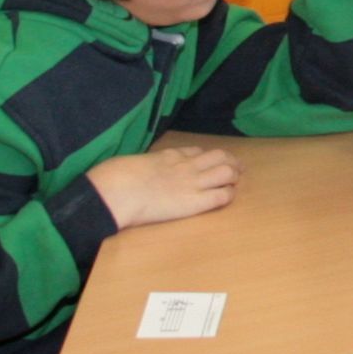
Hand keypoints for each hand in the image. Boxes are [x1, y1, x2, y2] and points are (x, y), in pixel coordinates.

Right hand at [87, 146, 241, 229]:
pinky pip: (221, 196)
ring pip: (226, 172)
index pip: (197, 151)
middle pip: (220, 156)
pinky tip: (227, 197)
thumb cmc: (117, 176)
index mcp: (170, 154)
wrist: (119, 190)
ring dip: (234, 176)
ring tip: (235, 182)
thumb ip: (145, 165)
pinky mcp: (194, 202)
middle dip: (231, 161)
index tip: (211, 162)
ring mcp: (193, 182)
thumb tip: (139, 171)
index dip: (208, 157)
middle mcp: (187, 165)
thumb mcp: (134, 162)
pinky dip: (228, 195)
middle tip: (236, 169)